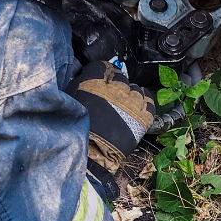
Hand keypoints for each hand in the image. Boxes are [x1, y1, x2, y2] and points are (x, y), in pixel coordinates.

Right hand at [68, 61, 154, 176]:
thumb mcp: (72, 100)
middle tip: (111, 95)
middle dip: (116, 84)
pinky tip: (138, 106)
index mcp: (96, 82)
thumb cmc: (78, 128)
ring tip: (124, 104)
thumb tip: (88, 77)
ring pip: (135, 89)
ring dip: (130, 94)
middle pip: (120, 77)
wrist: (93, 153)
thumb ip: (81, 85)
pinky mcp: (143, 115)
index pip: (102, 67)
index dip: (103, 72)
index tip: (102, 77)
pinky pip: (149, 102)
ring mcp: (132, 102)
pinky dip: (144, 102)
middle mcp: (116, 88)